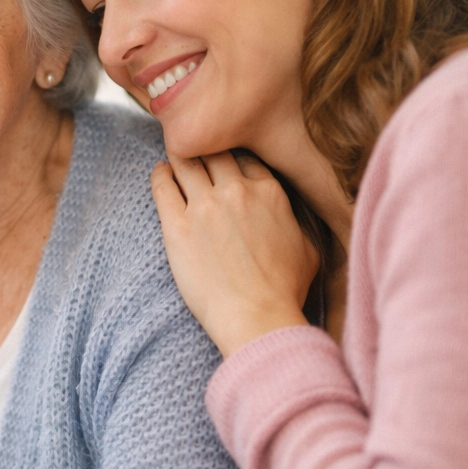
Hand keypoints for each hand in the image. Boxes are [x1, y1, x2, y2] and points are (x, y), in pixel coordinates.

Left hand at [150, 152, 318, 356]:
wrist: (257, 318)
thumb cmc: (284, 291)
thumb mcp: (307, 247)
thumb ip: (296, 221)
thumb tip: (292, 216)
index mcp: (269, 192)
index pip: (246, 157)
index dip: (234, 158)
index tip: (225, 163)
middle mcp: (236, 191)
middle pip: (215, 152)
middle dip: (206, 149)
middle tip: (196, 151)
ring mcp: (204, 206)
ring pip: (186, 161)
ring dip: (180, 156)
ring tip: (175, 158)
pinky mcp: (177, 226)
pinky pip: (162, 185)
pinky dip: (160, 175)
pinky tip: (160, 174)